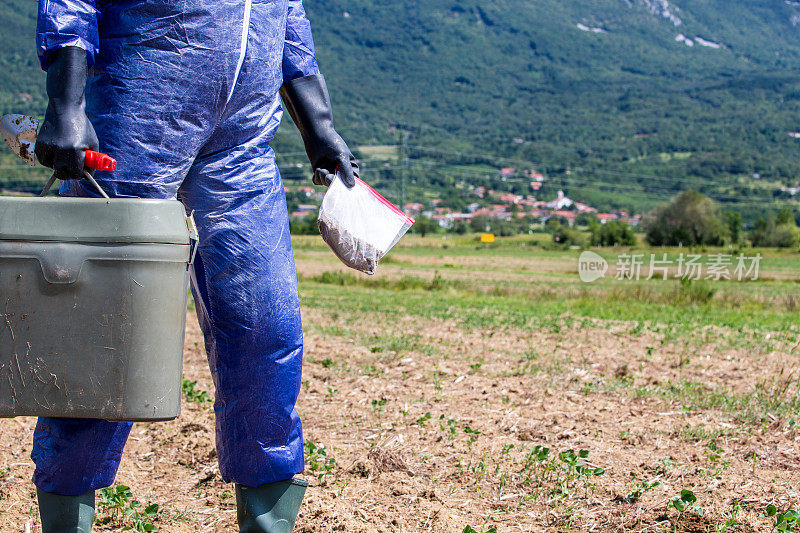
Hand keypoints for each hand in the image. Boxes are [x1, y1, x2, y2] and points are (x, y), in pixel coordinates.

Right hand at [36, 108, 98, 180]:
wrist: (65, 109)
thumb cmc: (82, 127)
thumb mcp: (92, 143)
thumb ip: (91, 160)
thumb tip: (87, 176)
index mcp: (75, 150)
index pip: (76, 174)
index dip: (81, 175)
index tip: (82, 172)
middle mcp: (60, 150)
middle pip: (61, 173)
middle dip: (68, 173)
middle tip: (73, 169)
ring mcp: (48, 146)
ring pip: (51, 167)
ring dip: (58, 165)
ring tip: (64, 154)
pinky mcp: (39, 143)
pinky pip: (42, 159)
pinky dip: (49, 159)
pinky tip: (56, 151)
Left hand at [279, 73, 357, 187]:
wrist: (316, 134)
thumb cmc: (332, 143)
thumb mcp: (342, 156)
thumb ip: (346, 171)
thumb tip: (351, 186)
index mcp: (351, 169)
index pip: (352, 183)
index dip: (345, 184)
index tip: (339, 181)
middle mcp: (341, 173)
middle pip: (337, 186)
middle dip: (331, 180)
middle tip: (329, 174)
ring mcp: (330, 173)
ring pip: (325, 183)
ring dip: (322, 175)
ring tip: (322, 165)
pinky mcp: (319, 172)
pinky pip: (317, 182)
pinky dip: (316, 176)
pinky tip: (318, 168)